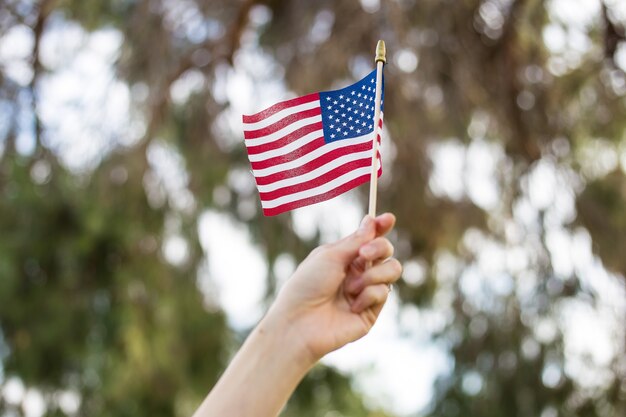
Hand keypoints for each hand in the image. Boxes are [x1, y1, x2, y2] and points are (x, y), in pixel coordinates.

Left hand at [265, 213, 401, 360]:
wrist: (299, 322)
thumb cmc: (307, 286)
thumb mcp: (330, 256)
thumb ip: (356, 240)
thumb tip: (372, 220)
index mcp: (344, 257)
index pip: (369, 238)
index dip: (381, 227)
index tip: (388, 218)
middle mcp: (357, 272)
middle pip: (386, 250)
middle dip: (379, 248)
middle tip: (363, 254)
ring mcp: (366, 292)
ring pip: (392, 270)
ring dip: (373, 274)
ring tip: (351, 287)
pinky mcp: (371, 311)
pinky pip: (384, 292)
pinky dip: (368, 295)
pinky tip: (352, 305)